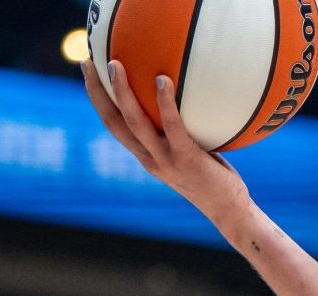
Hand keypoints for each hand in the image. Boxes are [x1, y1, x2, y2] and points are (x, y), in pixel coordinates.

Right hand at [82, 59, 250, 224]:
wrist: (229, 211)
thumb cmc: (215, 179)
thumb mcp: (190, 153)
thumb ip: (180, 132)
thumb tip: (187, 96)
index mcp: (146, 156)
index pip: (114, 126)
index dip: (97, 100)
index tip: (89, 73)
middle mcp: (149, 158)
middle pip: (112, 122)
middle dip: (96, 92)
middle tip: (88, 62)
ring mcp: (166, 160)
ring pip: (134, 123)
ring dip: (121, 92)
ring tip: (114, 64)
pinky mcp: (186, 159)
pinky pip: (172, 126)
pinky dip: (165, 103)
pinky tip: (163, 79)